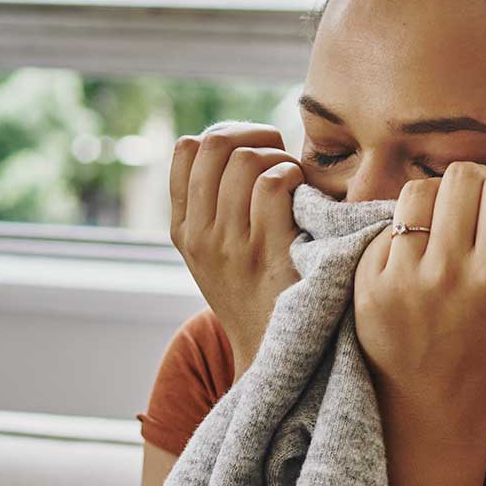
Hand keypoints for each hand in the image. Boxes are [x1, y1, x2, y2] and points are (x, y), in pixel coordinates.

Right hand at [169, 121, 305, 373]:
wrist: (271, 351)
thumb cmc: (254, 291)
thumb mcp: (212, 253)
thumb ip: (211, 205)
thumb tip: (235, 142)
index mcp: (184, 229)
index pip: (186, 149)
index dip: (223, 134)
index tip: (249, 150)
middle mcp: (200, 235)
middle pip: (215, 144)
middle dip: (253, 135)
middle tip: (277, 154)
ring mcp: (232, 245)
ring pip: (246, 160)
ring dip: (278, 157)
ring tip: (291, 179)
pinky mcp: (268, 253)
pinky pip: (273, 185)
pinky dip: (292, 176)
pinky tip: (302, 196)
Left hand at [354, 162, 485, 424]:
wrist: (434, 403)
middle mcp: (448, 274)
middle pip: (460, 178)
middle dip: (475, 183)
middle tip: (477, 206)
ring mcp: (403, 278)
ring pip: (418, 191)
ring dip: (437, 198)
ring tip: (446, 220)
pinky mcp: (368, 283)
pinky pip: (388, 225)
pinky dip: (407, 231)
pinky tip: (419, 254)